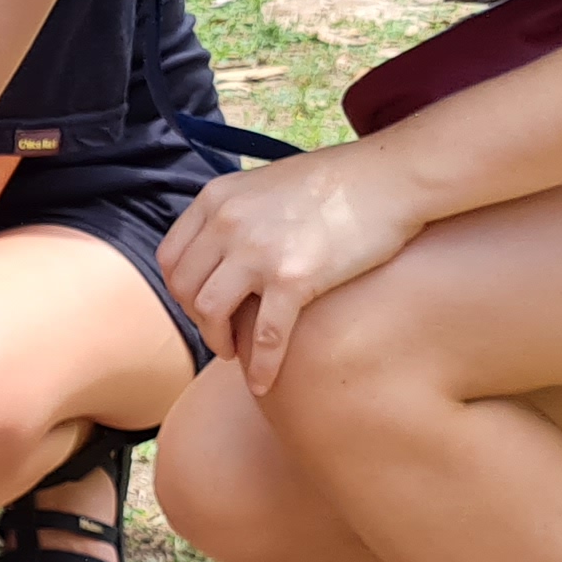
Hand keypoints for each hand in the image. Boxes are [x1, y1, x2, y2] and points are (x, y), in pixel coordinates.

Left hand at [154, 142, 427, 397]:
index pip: (171, 257)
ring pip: (211, 313)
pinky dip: (262, 366)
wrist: (390, 177)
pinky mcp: (295, 278)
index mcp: (217, 198)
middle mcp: (228, 223)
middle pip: (185, 289)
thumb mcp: (266, 183)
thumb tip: (219, 248)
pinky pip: (266, 336)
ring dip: (218, 341)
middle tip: (219, 332)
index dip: (181, 290)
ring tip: (234, 352)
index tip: (199, 305)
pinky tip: (263, 384)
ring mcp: (258, 251)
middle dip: (197, 319)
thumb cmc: (337, 181)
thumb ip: (236, 212)